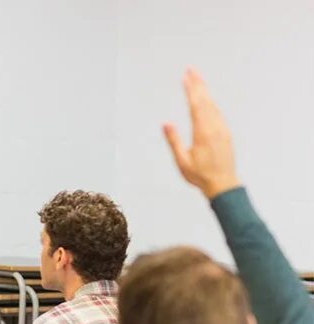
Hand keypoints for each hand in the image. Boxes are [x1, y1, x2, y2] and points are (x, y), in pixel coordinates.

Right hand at [162, 68, 240, 198]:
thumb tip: (166, 123)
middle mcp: (214, 127)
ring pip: (213, 105)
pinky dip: (210, 103)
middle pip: (205, 101)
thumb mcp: (182, 160)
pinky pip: (217, 113)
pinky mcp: (226, 134)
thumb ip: (174, 140)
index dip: (190, 90)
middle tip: (191, 70)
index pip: (195, 105)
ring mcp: (222, 129)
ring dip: (205, 92)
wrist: (224, 184)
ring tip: (198, 81)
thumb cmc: (200, 175)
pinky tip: (207, 101)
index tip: (186, 77)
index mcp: (202, 132)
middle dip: (198, 84)